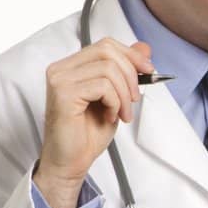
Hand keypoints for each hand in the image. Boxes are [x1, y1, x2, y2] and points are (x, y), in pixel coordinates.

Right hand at [35, 38, 152, 207]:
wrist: (71, 162)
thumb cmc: (88, 132)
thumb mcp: (115, 96)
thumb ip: (125, 71)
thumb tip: (144, 48)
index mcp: (71, 66)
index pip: (105, 45)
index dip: (131, 55)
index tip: (149, 71)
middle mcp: (60, 69)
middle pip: (107, 50)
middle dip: (130, 74)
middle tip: (134, 98)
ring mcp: (59, 80)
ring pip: (108, 69)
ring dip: (124, 94)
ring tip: (122, 114)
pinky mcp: (63, 94)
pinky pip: (102, 86)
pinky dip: (115, 102)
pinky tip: (110, 117)